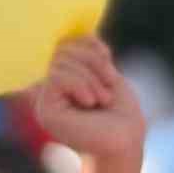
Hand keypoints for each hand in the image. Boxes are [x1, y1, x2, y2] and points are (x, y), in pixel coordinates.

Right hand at [36, 38, 145, 163]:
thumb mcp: (107, 74)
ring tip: (103, 98)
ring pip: (59, 62)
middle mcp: (51, 86)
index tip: (106, 55)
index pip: (66, 41)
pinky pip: (56, 77)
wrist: (127, 140)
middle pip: (61, 48)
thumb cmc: (121, 112)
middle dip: (91, 61)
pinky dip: (79, 85)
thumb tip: (85, 32)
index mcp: (65, 75)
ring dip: (90, 77)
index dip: (86, 42)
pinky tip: (91, 102)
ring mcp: (46, 99)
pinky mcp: (46, 110)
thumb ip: (91, 54)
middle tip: (109, 83)